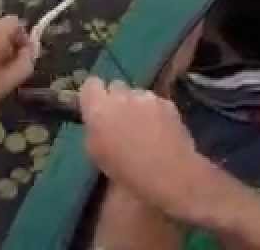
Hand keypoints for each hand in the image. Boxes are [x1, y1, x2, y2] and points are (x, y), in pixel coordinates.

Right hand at [79, 77, 216, 221]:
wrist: (169, 175)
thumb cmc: (126, 171)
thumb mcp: (96, 154)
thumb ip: (94, 129)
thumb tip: (98, 121)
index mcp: (99, 108)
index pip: (90, 84)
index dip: (93, 96)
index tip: (96, 109)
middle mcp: (122, 96)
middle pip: (115, 86)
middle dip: (116, 99)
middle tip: (120, 120)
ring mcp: (147, 97)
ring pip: (136, 93)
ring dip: (136, 105)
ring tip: (143, 128)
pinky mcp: (167, 103)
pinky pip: (155, 102)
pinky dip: (155, 111)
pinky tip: (160, 130)